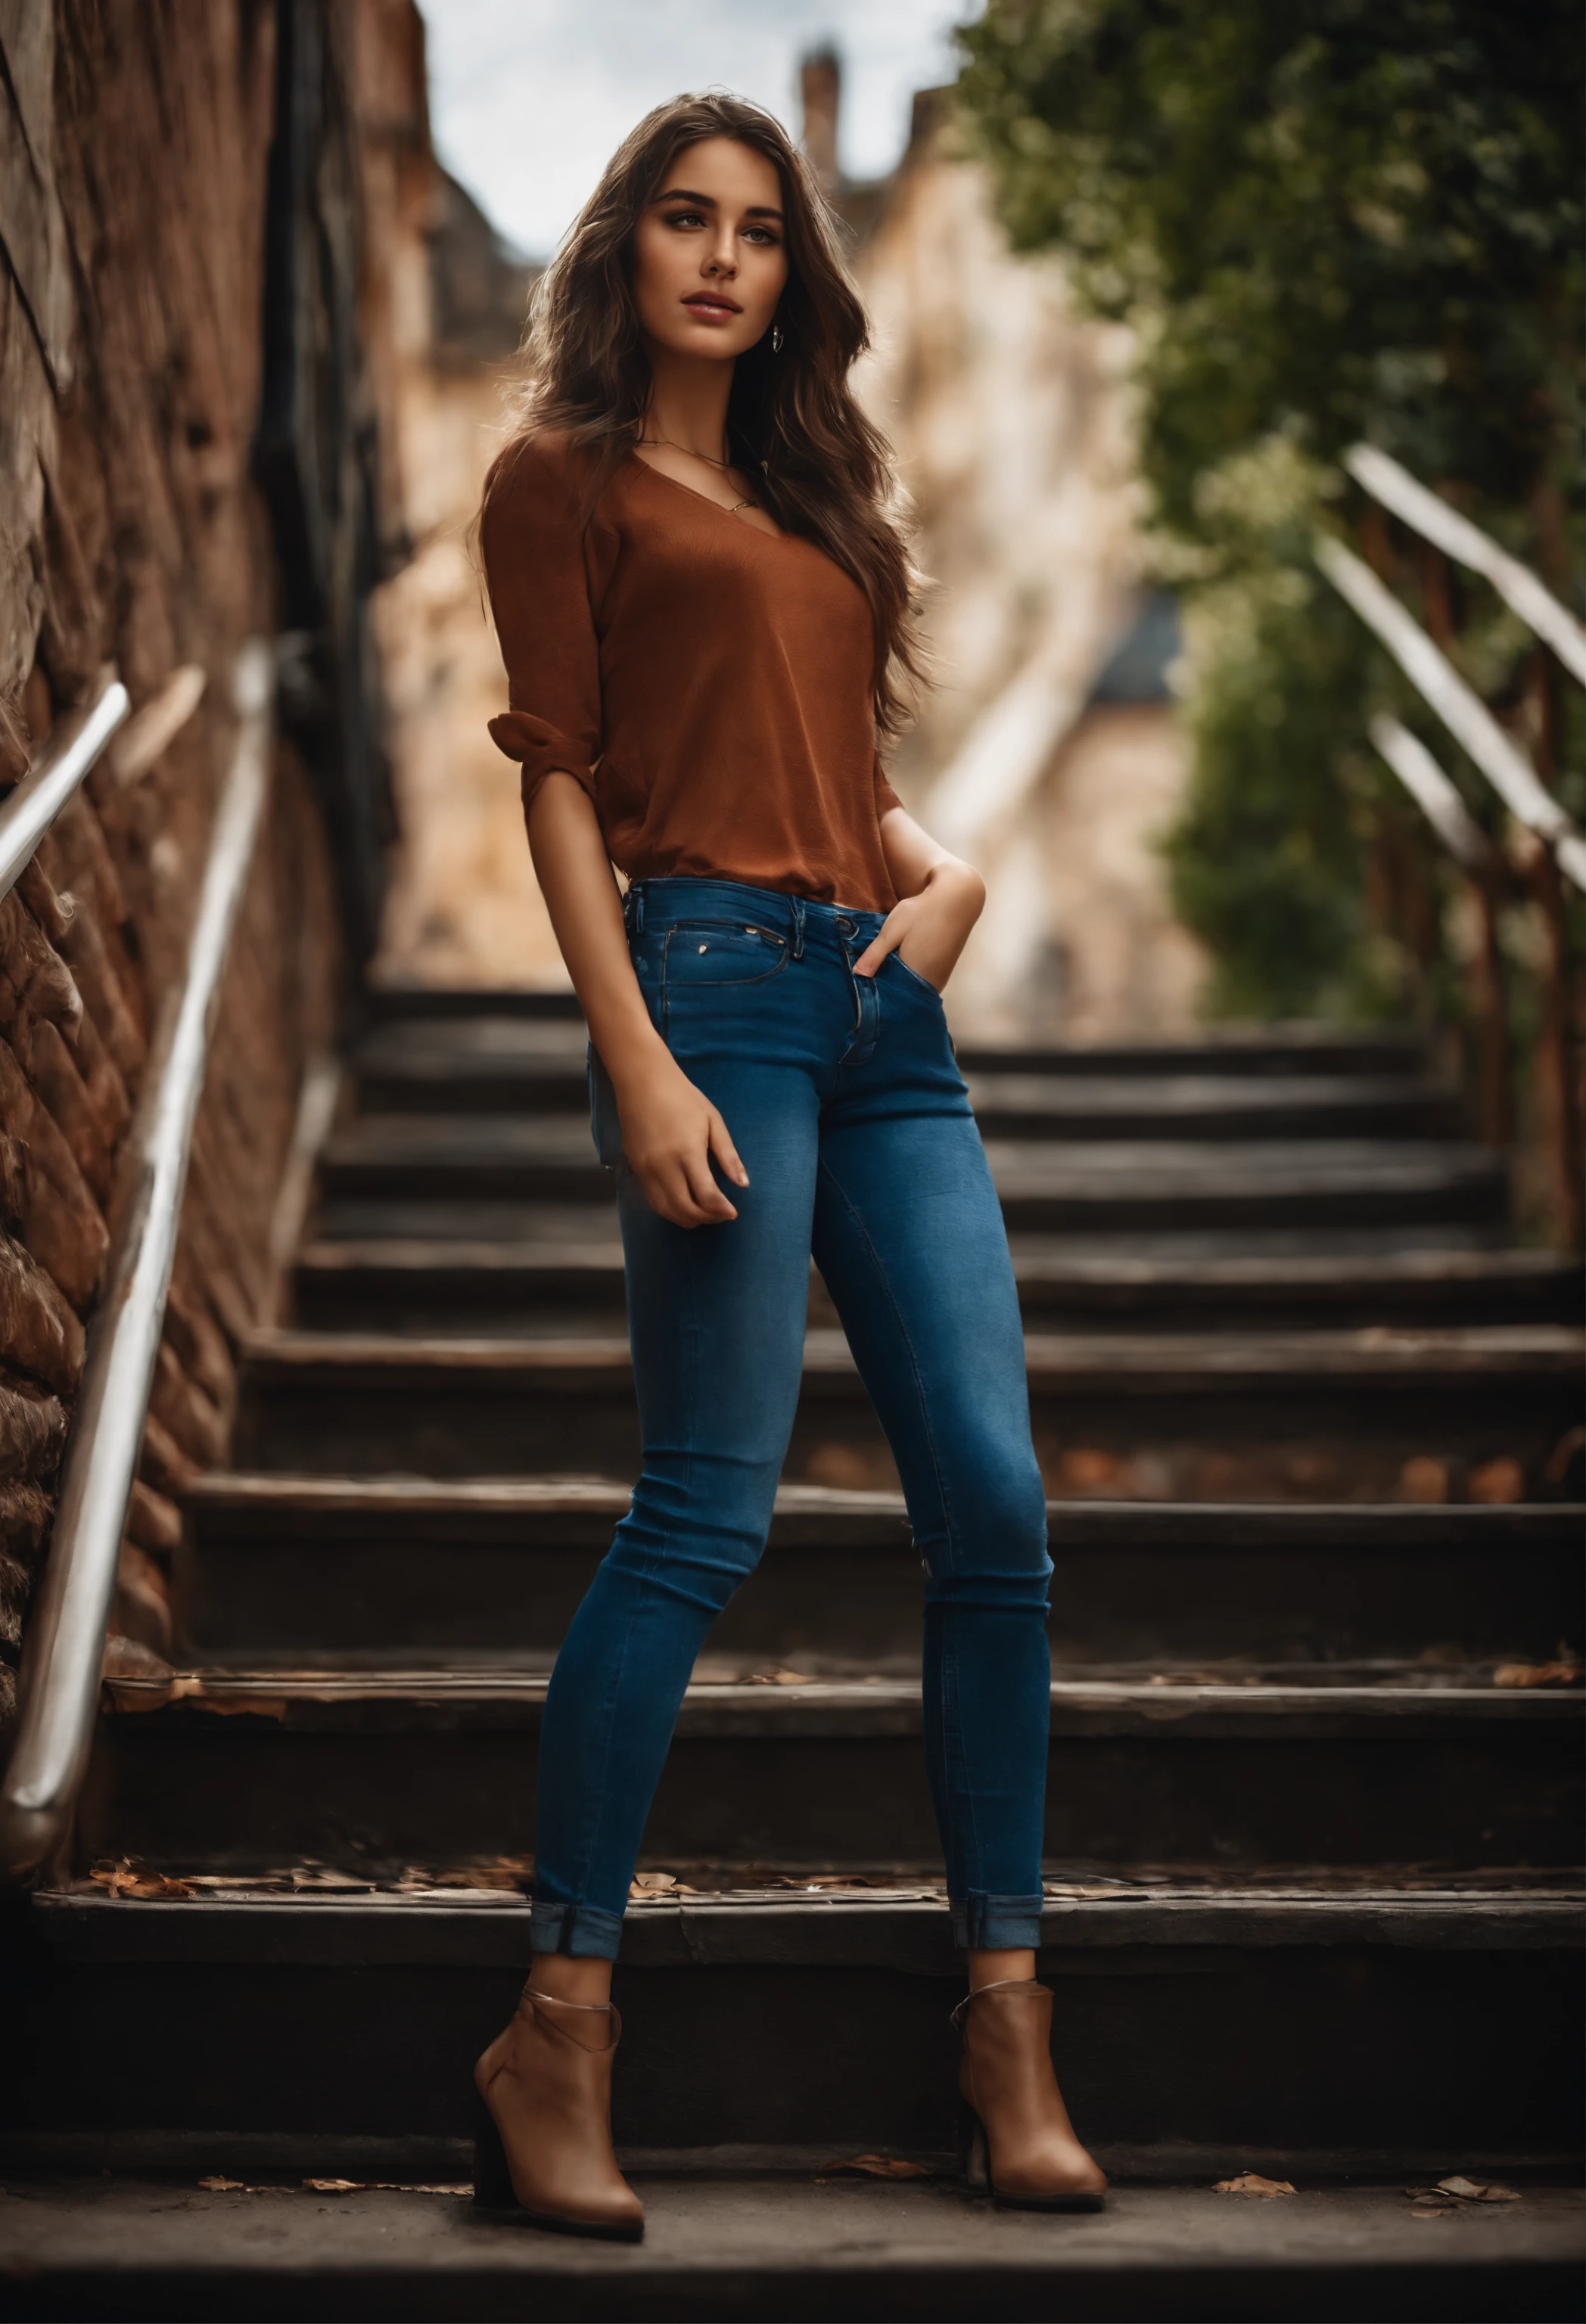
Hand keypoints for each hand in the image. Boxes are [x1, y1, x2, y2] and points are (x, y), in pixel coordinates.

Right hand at [611, 1047, 747, 1226]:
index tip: (733, 1212)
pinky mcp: (635, 1169)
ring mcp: (646, 1170)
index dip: (722, 1210)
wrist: (643, 1082)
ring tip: (704, 1213)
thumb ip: (728, 1155)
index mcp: (688, 1152)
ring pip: (666, 1211)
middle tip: (721, 1214)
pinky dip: (670, 1209)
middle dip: (707, 1218)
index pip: (707, 1196)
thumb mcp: (713, 1121)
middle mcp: (664, 1166)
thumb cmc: (683, 1098)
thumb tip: (744, 1184)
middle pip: (685, 1209)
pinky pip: (652, 1200)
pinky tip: (684, 1203)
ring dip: (687, 1218)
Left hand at [852, 859, 985, 990]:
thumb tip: (857, 975)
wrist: (957, 898)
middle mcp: (932, 982)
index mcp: (917, 976)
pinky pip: (923, 979)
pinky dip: (911, 973)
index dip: (877, 989)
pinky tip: (902, 959)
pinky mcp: (945, 969)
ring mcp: (941, 977)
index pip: (892, 995)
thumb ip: (874, 955)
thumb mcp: (892, 931)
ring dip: (900, 978)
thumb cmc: (922, 913)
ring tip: (885, 964)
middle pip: (904, 992)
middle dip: (888, 983)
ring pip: (914, 985)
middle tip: (872, 970)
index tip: (864, 981)